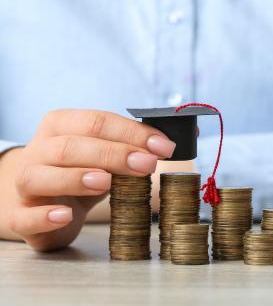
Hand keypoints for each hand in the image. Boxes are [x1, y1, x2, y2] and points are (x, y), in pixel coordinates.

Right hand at [0, 109, 175, 250]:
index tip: (164, 147)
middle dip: (113, 154)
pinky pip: (26, 216)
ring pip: (41, 176)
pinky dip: (45, 215)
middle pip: (71, 146)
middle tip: (147, 164)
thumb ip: (138, 143)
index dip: (132, 132)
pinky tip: (66, 215)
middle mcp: (39, 149)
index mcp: (61, 125)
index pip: (97, 121)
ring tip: (106, 182)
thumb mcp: (109, 154)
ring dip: (75, 178)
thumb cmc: (82, 171)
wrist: (42, 201)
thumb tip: (187, 134)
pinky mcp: (19, 215)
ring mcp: (25, 183)